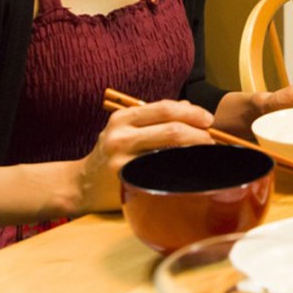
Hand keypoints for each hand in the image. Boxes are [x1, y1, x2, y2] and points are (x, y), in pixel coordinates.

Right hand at [75, 100, 214, 213]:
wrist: (81, 185)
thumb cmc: (111, 154)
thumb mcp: (126, 129)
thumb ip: (155, 117)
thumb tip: (190, 107)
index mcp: (122, 118)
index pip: (165, 109)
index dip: (192, 113)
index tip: (208, 120)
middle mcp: (120, 136)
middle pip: (172, 130)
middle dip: (199, 134)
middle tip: (212, 141)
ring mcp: (123, 161)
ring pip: (171, 152)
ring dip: (195, 152)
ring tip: (207, 154)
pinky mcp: (127, 182)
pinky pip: (163, 173)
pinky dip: (182, 169)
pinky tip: (191, 170)